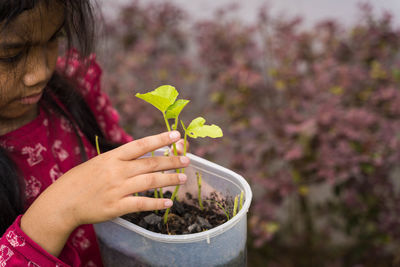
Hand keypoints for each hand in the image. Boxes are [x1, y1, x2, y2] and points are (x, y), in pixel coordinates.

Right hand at [21, 131, 188, 255]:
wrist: (62, 202)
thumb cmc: (81, 180)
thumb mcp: (99, 162)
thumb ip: (120, 159)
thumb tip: (143, 153)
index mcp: (112, 157)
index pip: (141, 145)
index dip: (160, 139)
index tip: (176, 135)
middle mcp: (117, 171)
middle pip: (151, 163)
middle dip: (172, 161)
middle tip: (187, 160)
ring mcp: (117, 189)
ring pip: (150, 182)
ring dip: (169, 180)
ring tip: (182, 178)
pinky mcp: (116, 207)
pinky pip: (141, 204)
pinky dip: (157, 204)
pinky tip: (169, 203)